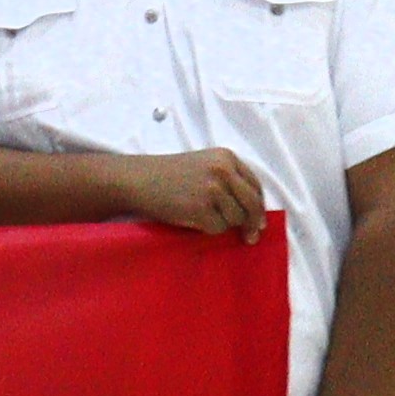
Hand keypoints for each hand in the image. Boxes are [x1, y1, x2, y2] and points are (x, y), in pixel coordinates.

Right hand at [122, 150, 269, 240]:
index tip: (259, 222)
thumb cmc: (166, 175)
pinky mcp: (201, 208)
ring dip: (223, 224)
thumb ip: (228, 179)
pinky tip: (192, 220)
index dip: (259, 206)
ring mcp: (212, 189)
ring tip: (202, 217)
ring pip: (236, 218)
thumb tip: (253, 213)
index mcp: (226, 158)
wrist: (135, 179)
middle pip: (252, 204)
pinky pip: (218, 228)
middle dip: (253, 223)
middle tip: (251, 237)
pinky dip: (208, 229)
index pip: (255, 186)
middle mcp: (223, 171)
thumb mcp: (203, 165)